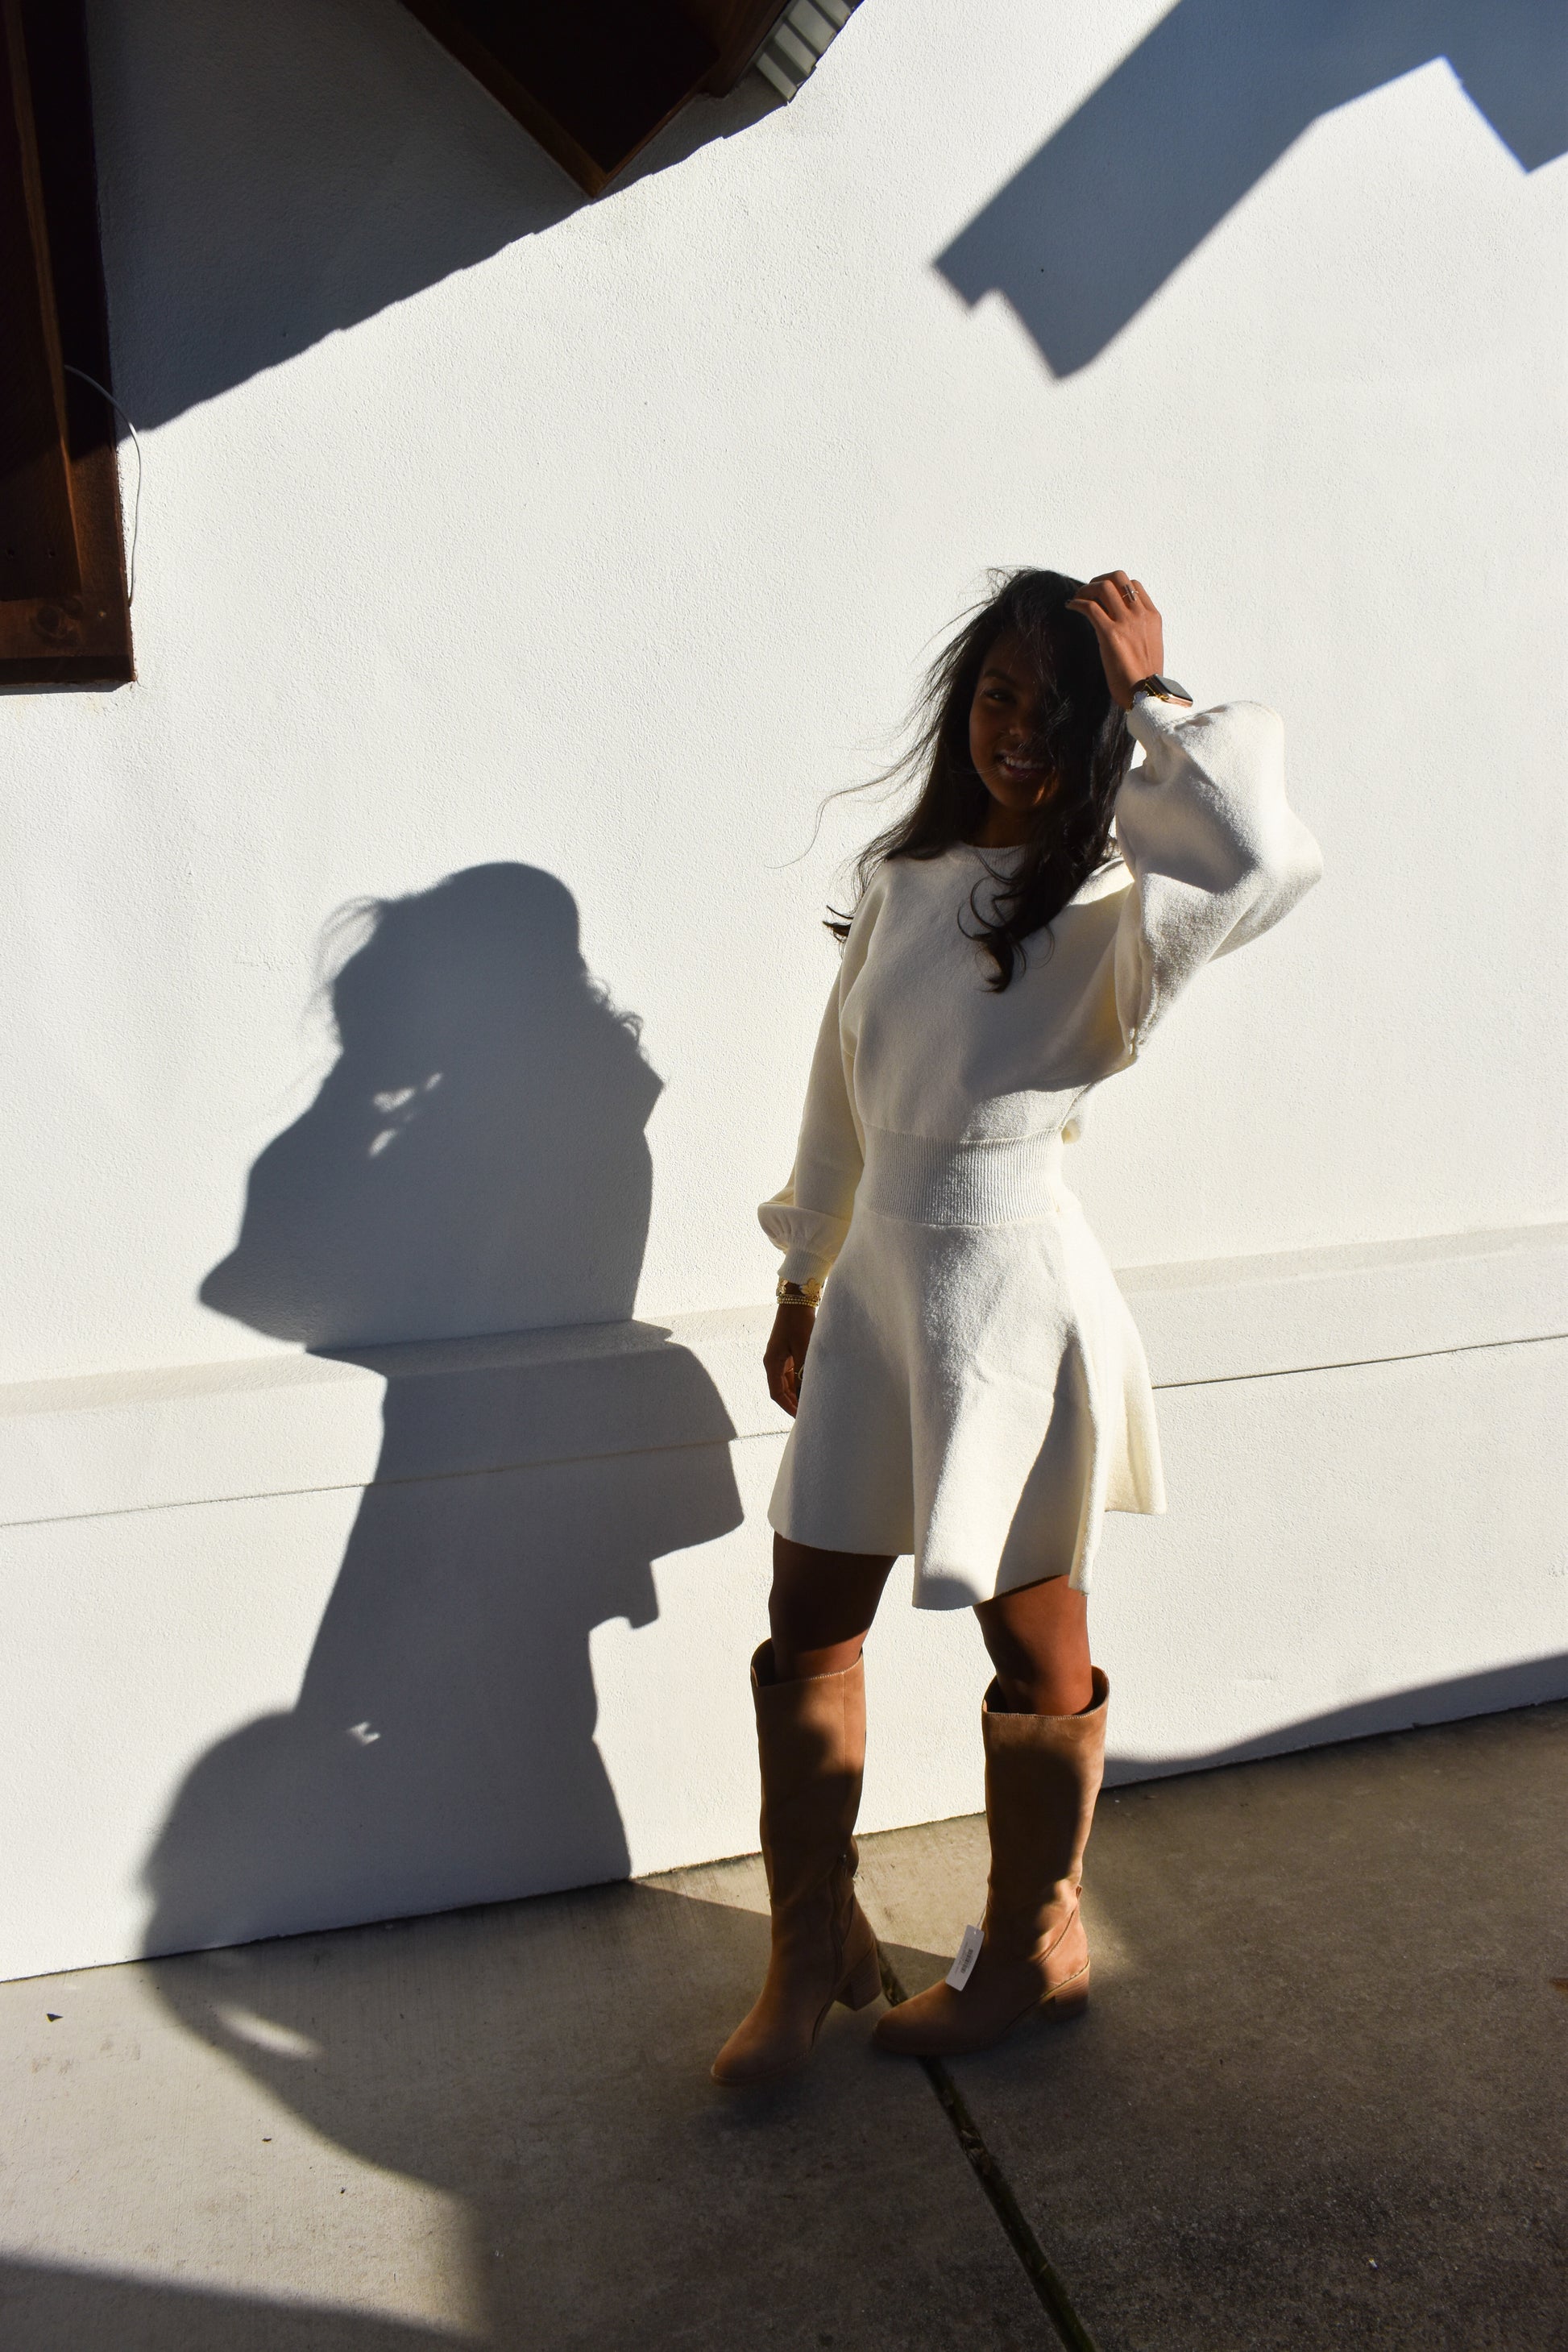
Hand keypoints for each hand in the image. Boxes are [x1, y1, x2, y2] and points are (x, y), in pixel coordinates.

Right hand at [764, 1303, 814, 1416]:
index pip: (777, 1394)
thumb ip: (803, 1370)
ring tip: (811, 1404)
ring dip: (797, 1394)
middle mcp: (774, 1362)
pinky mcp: (788, 1353)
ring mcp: (780, 1358)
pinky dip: (800, 1383)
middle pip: (781, 1391)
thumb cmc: (799, 1323)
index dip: (788, 1408)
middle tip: (809, 1414)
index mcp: (772, 1363)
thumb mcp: (803, 1347)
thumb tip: (806, 1391)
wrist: (797, 1300)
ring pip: (787, 1384)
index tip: (801, 1418)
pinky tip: (811, 1388)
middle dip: (793, 1404)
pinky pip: (792, 1374)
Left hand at [1066, 572, 1169, 711]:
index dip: (1115, 585)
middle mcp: (1140, 614)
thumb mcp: (1149, 644)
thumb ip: (1139, 628)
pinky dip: (1077, 603)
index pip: (1134, 585)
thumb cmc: (1145, 676)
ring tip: (1077, 599)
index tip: (1103, 596)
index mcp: (1152, 616)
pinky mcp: (1111, 634)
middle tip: (1088, 592)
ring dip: (1086, 589)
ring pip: (1104, 587)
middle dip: (1099, 580)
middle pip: (1119, 578)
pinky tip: (1070, 607)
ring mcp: (1126, 623)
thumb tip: (1121, 623)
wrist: (1147, 693)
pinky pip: (1090, 607)